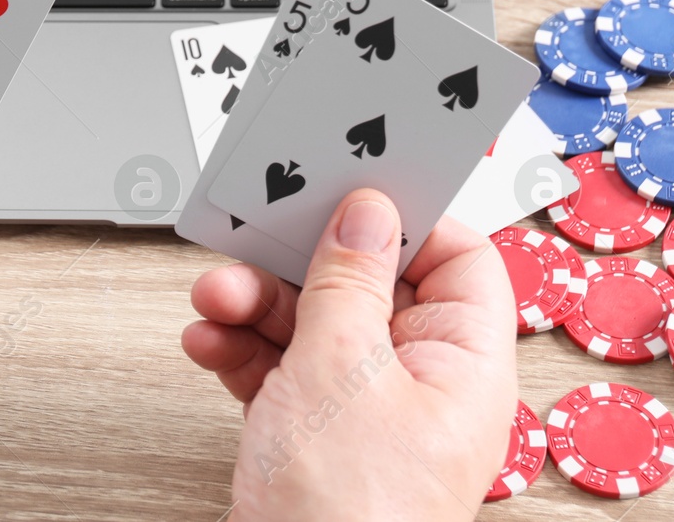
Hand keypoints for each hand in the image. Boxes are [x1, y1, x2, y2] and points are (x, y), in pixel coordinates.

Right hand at [181, 190, 514, 521]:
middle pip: (367, 284)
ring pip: (312, 322)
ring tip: (215, 300)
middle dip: (299, 264)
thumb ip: (348, 280)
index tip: (348, 185)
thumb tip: (366, 209)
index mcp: (463, 363)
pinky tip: (209, 344)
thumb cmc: (349, 515)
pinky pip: (279, 366)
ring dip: (255, 305)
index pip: (456, 257)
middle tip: (257, 239)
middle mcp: (421, 381)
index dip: (405, 216)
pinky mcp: (315, 430)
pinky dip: (241, 349)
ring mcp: (365, 408)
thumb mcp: (341, 369)